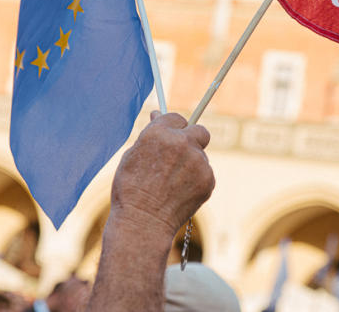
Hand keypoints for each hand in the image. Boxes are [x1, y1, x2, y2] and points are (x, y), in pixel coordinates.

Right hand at [110, 111, 214, 237]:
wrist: (143, 223)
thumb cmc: (130, 191)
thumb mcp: (132, 156)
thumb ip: (151, 135)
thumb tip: (157, 115)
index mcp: (158, 133)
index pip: (176, 118)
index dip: (174, 129)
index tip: (172, 138)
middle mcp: (181, 142)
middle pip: (200, 130)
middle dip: (193, 140)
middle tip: (183, 156)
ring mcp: (197, 160)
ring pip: (201, 155)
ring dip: (192, 164)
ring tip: (172, 185)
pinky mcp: (208, 178)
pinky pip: (205, 173)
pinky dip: (197, 181)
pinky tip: (180, 194)